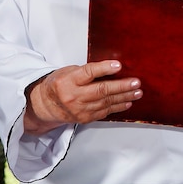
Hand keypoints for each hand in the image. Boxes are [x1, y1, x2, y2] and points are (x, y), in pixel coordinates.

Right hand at [24, 60, 142, 134]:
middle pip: (101, 90)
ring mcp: (79, 109)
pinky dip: (118, 107)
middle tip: (136, 82)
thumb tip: (112, 68)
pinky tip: (128, 102)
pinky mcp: (85, 118)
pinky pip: (105, 112)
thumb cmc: (58, 84)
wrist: (45, 105)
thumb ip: (87, 71)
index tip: (118, 65)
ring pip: (106, 102)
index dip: (104, 68)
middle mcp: (73, 96)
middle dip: (121, 86)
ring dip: (125, 97)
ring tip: (137, 92)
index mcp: (67, 81)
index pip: (88, 72)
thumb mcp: (68, 72)